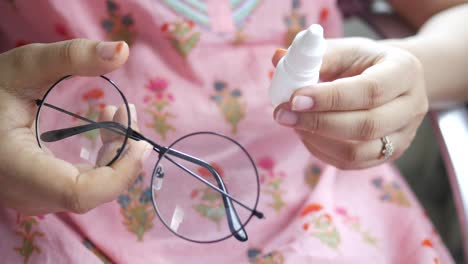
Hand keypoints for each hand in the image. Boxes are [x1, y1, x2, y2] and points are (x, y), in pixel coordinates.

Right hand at [0, 39, 150, 214]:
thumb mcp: (25, 65)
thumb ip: (72, 56)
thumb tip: (123, 50)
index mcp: (16, 168)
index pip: (79, 193)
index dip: (119, 173)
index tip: (140, 141)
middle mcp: (24, 193)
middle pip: (91, 192)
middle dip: (121, 155)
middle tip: (127, 113)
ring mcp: (31, 197)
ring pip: (89, 191)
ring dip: (114, 156)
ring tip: (117, 113)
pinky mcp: (39, 192)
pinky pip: (81, 186)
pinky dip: (100, 160)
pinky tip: (104, 128)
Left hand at [272, 38, 427, 169]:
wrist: (389, 80)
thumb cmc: (362, 62)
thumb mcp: (344, 50)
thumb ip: (314, 55)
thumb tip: (277, 57)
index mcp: (405, 71)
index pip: (370, 90)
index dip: (330, 98)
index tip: (295, 98)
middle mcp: (411, 106)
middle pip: (365, 126)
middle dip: (317, 122)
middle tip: (283, 114)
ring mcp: (403, 135)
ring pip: (357, 151)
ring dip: (317, 140)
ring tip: (293, 123)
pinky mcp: (388, 154)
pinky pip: (351, 163)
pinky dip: (321, 151)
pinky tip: (305, 134)